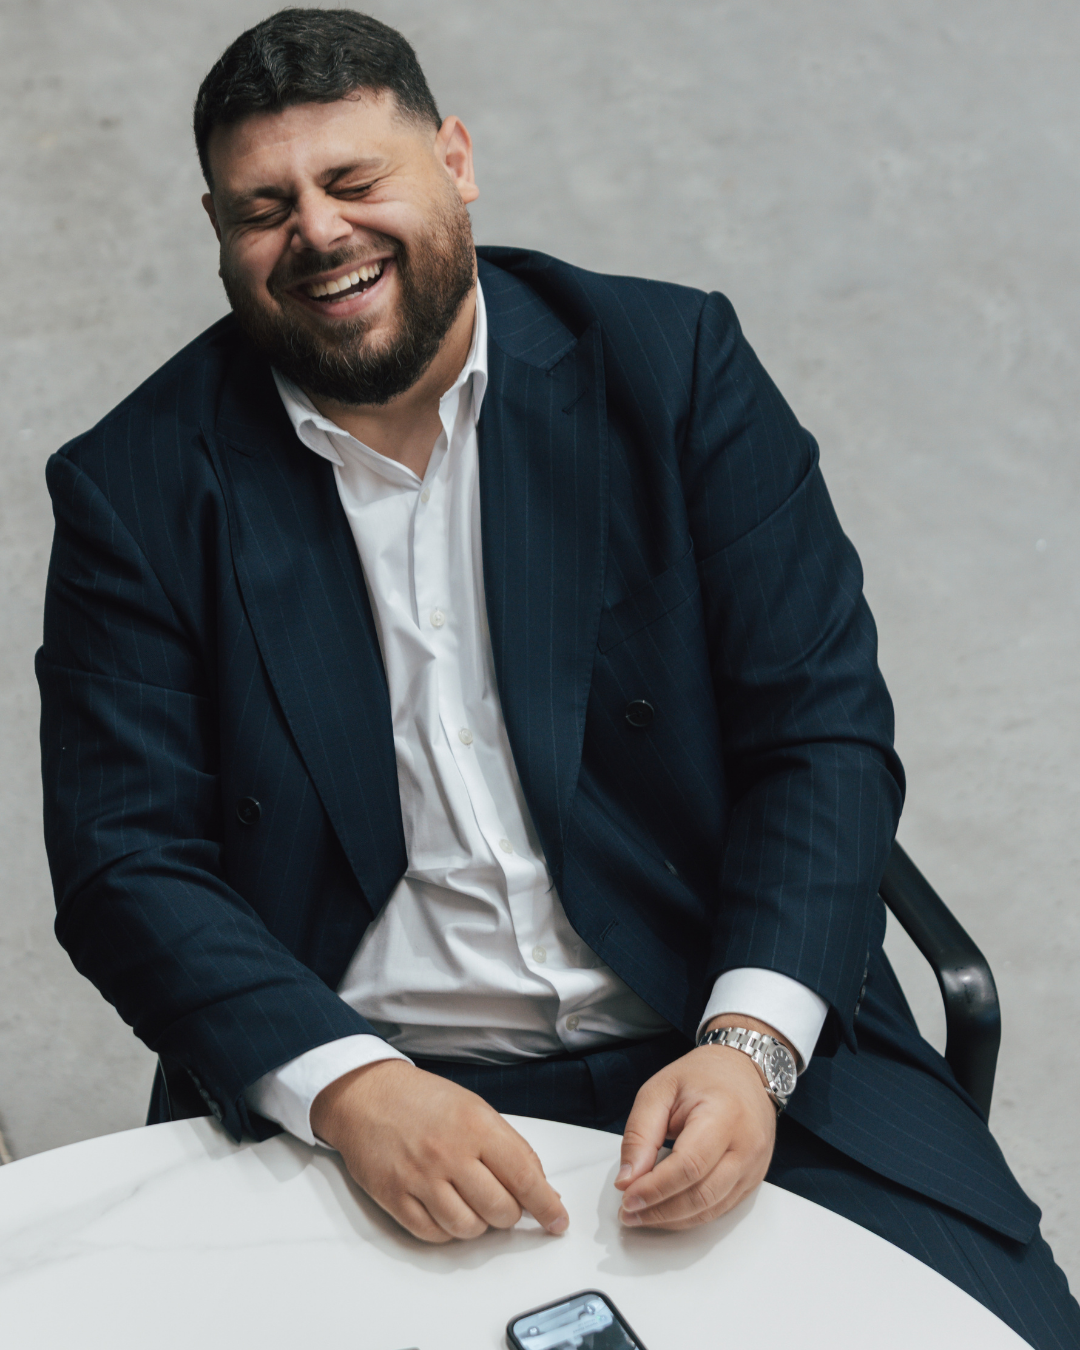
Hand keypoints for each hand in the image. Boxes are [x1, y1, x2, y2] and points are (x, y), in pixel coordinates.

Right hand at [310, 1060, 568, 1243]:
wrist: (367, 1094)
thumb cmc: (423, 1099)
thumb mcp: (475, 1108)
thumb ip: (507, 1146)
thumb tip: (539, 1187)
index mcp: (476, 1125)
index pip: (524, 1176)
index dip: (546, 1205)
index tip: (557, 1220)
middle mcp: (450, 1153)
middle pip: (500, 1211)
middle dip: (510, 1214)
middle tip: (504, 1204)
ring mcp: (420, 1178)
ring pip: (468, 1229)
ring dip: (478, 1225)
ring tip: (472, 1203)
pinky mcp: (394, 1197)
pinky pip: (433, 1234)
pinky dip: (447, 1231)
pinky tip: (446, 1210)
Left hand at [614, 1018, 781, 1230]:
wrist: (743, 1070)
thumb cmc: (702, 1076)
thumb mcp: (659, 1090)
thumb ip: (640, 1133)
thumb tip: (627, 1179)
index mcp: (724, 1114)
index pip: (689, 1166)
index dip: (656, 1188)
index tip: (627, 1198)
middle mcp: (747, 1144)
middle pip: (702, 1195)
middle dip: (660, 1210)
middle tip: (628, 1213)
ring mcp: (755, 1165)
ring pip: (712, 1209)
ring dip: (672, 1219)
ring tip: (641, 1215)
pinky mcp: (754, 1179)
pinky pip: (721, 1208)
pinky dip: (690, 1216)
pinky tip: (666, 1211)